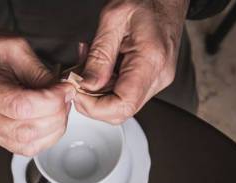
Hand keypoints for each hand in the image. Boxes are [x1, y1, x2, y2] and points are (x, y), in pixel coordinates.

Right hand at [0, 25, 73, 155]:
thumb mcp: (15, 48)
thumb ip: (40, 73)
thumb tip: (62, 93)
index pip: (21, 107)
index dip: (51, 102)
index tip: (65, 90)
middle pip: (26, 131)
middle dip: (56, 116)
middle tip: (66, 98)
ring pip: (27, 144)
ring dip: (53, 130)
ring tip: (60, 108)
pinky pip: (24, 148)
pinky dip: (44, 137)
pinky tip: (50, 120)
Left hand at [76, 0, 187, 123]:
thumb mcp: (113, 18)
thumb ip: (98, 55)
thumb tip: (86, 85)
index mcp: (151, 61)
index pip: (122, 105)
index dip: (94, 107)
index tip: (78, 92)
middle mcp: (158, 76)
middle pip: (120, 111)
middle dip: (92, 103)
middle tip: (77, 82)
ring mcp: (156, 80)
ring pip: (120, 105)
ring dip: (97, 93)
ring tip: (88, 68)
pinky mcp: (151, 80)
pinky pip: (124, 94)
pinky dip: (106, 86)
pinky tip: (100, 69)